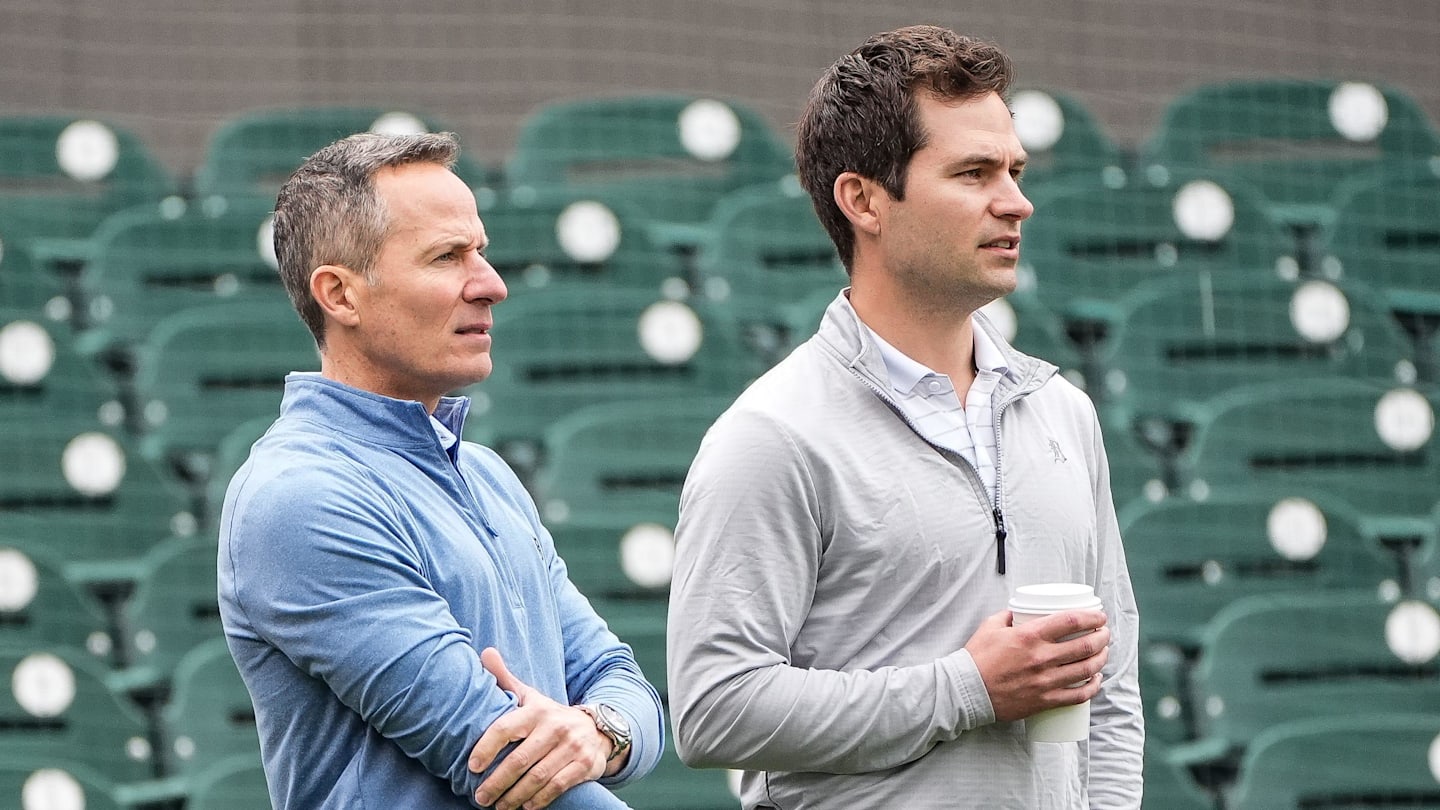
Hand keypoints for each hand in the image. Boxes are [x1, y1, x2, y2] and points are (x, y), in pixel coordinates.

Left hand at [468, 647, 610, 809]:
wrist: (597, 729)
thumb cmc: (552, 717)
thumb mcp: (532, 697)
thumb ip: (506, 679)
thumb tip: (485, 652)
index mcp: (537, 710)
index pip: (506, 728)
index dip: (486, 747)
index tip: (472, 766)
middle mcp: (555, 727)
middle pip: (520, 759)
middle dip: (497, 782)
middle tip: (480, 797)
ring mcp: (571, 747)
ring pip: (537, 777)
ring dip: (514, 796)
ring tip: (498, 806)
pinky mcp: (583, 765)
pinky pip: (557, 787)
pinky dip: (539, 800)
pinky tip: (525, 807)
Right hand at [964, 608, 1109, 722]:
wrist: (967, 691)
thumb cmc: (976, 658)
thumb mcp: (990, 627)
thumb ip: (1007, 616)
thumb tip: (1019, 612)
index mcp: (1029, 636)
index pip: (1071, 622)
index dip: (1091, 617)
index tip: (1099, 616)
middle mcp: (1041, 658)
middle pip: (1085, 645)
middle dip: (1102, 637)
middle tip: (1104, 633)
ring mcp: (1045, 681)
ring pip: (1086, 669)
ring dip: (1101, 659)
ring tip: (1103, 652)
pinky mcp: (1045, 700)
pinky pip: (1077, 695)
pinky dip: (1092, 687)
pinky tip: (1096, 680)